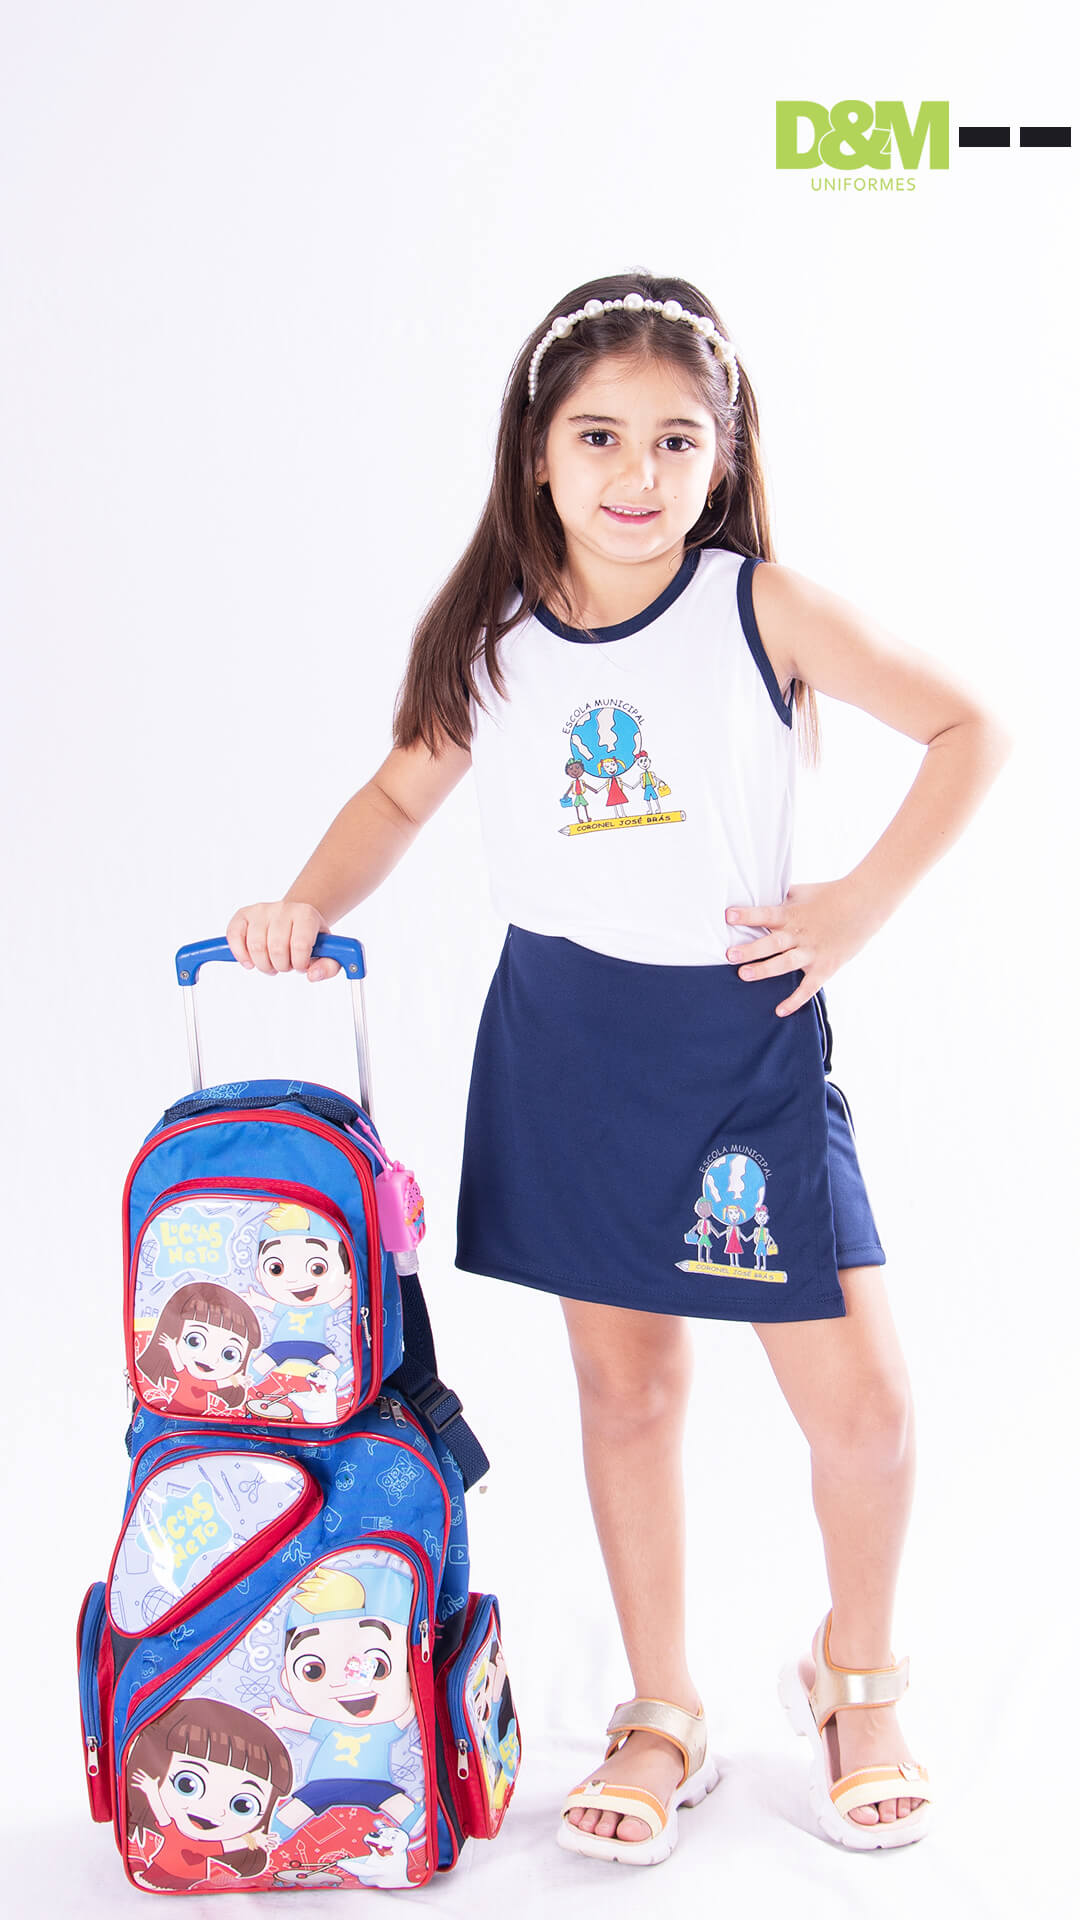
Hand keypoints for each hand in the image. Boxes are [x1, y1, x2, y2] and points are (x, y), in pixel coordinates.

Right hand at [226, 902, 339, 981]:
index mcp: (306, 914)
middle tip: (284, 966)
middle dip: (280, 966)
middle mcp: (283, 908)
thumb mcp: (328, 952)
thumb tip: (312, 975)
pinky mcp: (243, 914)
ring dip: (262, 964)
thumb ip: (329, 966)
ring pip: (255, 946)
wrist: (295, 919)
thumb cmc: (310, 939)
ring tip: (270, 963)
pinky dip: (239, 954)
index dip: (299, 963)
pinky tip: (249, 962)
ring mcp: (261, 909)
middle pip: (276, 948)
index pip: (300, 945)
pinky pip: (234, 935)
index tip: (300, 965)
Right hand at [258, 1696, 300, 1731]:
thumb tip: (273, 1698)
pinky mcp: (272, 1724)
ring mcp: (270, 1720)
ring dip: (262, 1722)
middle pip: (263, 1716)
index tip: (255, 1711)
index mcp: (270, 1710)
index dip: (260, 1710)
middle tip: (255, 1719)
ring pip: (264, 1721)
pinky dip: (265, 1726)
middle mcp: (269, 1715)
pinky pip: (267, 1726)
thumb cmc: (282, 1712)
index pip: (264, 1710)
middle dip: (259, 1718)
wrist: (286, 1718)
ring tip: (259, 1724)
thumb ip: (275, 1703)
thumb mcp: (277, 1707)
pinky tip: (263, 1727)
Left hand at [725, 878, 877, 1015]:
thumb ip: (779, 896)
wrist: (865, 905)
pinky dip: (795, 1000)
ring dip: (765, 970)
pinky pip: (808, 988)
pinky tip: (779, 1011)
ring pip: (786, 964)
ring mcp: (813, 952)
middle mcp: (801, 934)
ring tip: (744, 975)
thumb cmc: (829, 895)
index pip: (766, 914)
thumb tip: (756, 890)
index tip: (728, 916)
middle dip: (751, 949)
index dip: (748, 915)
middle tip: (729, 955)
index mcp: (793, 914)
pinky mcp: (825, 967)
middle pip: (773, 943)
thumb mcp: (802, 891)